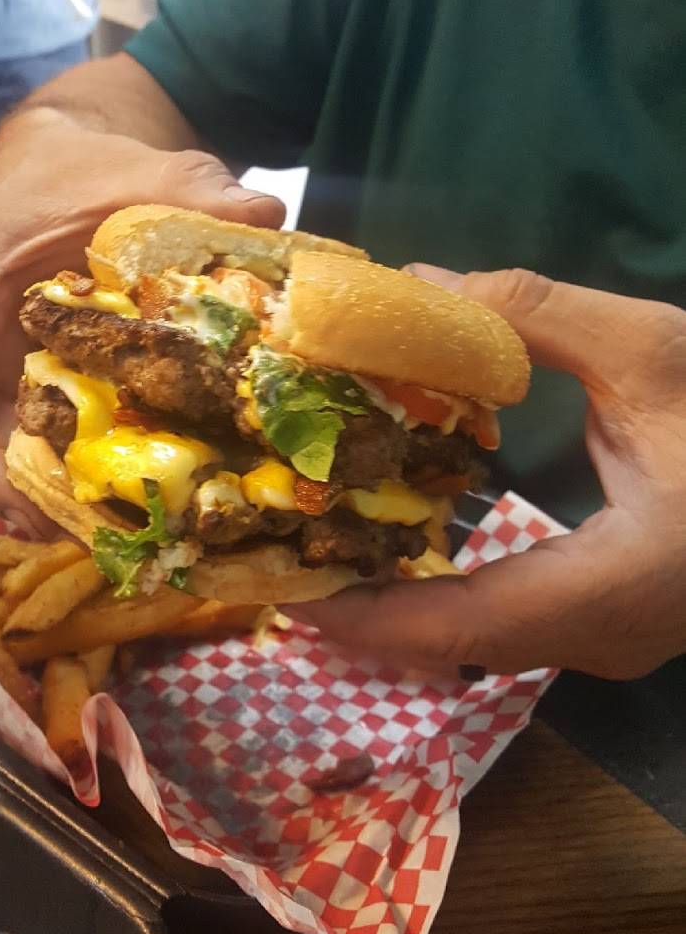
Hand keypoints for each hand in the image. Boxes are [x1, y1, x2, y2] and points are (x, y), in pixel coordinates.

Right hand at [0, 116, 283, 531]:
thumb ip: (191, 188)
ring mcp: (12, 369)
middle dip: (40, 499)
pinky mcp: (51, 378)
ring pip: (24, 452)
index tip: (33, 504)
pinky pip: (64, 434)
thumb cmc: (76, 162)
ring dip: (75, 492)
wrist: (67, 150)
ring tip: (143, 529)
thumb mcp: (134, 166)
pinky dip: (104, 463)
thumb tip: (262, 214)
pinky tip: (165, 484)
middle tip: (111, 536)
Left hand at [292, 268, 685, 680]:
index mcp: (623, 584)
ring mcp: (617, 639)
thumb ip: (532, 318)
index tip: (292, 595)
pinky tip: (405, 553)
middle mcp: (612, 636)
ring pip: (486, 643)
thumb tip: (414, 287)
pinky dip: (448, 598)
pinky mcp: (617, 621)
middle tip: (286, 566)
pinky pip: (513, 623)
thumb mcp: (653, 352)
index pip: (469, 626)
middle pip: (464, 645)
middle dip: (370, 616)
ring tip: (325, 558)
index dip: (373, 619)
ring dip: (403, 609)